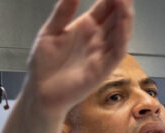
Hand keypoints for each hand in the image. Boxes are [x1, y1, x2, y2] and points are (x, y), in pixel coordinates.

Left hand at [22, 0, 133, 115]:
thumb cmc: (44, 65)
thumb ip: (63, 12)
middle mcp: (97, 40)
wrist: (39, 92)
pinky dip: (122, 38)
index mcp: (86, 28)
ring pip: (121, 33)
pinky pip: (116, 53)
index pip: (106, 7)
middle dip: (123, 3)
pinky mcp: (102, 70)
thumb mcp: (50, 32)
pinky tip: (123, 25)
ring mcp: (102, 54)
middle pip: (117, 18)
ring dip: (125, 17)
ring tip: (125, 1)